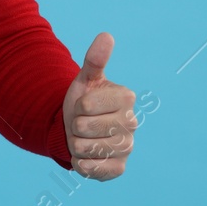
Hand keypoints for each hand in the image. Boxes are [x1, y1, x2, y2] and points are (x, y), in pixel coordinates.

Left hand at [61, 32, 136, 179]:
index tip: (85, 105)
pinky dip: (82, 163)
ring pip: (86, 148)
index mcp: (126, 97)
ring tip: (84, 138)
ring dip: (76, 144)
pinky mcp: (119, 168)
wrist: (79, 129)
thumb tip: (106, 35)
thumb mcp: (86, 78)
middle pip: (84, 128)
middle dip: (75, 126)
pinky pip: (93, 169)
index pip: (86, 105)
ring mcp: (127, 147)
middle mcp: (131, 123)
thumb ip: (95, 59)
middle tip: (82, 123)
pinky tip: (86, 156)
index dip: (78, 106)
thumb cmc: (84, 101)